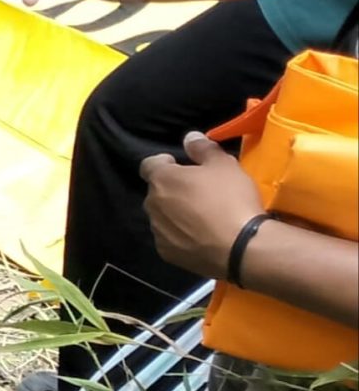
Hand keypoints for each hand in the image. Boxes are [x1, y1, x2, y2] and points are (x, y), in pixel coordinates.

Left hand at [141, 132, 264, 279]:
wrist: (240, 248)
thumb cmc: (231, 199)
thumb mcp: (224, 165)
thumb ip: (203, 148)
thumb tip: (189, 137)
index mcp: (162, 180)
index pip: (149, 165)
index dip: (164, 163)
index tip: (180, 165)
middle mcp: (152, 204)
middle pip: (157, 191)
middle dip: (172, 189)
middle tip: (199, 192)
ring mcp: (157, 231)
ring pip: (162, 216)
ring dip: (175, 213)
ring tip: (202, 216)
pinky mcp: (166, 253)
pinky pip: (169, 238)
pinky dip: (180, 235)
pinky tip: (201, 236)